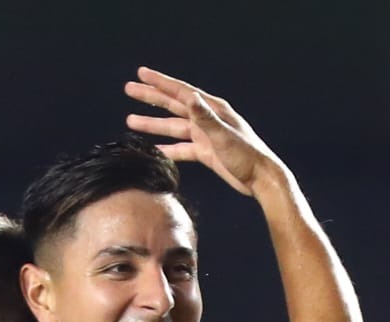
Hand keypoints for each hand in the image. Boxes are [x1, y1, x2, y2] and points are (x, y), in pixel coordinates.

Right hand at [123, 66, 287, 198]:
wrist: (260, 179)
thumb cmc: (247, 155)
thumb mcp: (223, 135)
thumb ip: (205, 117)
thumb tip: (190, 97)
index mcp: (212, 109)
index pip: (180, 92)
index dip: (159, 82)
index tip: (141, 74)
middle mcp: (207, 118)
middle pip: (172, 104)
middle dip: (150, 97)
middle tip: (129, 89)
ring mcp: (205, 135)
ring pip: (173, 127)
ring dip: (152, 124)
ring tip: (131, 120)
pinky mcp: (205, 152)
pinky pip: (180, 148)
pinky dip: (166, 148)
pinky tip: (152, 149)